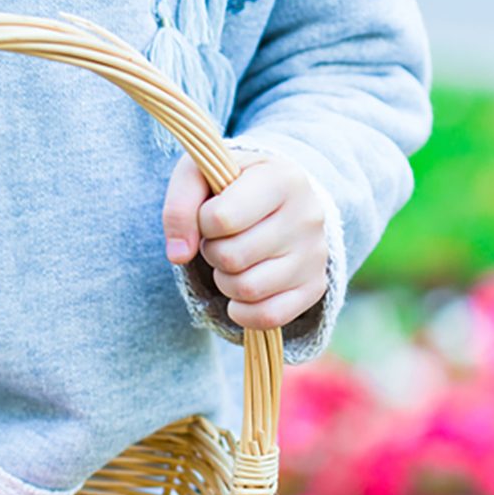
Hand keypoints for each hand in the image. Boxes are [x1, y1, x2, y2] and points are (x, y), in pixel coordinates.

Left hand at [163, 151, 327, 329]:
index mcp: (281, 179)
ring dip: (225, 281)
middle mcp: (307, 215)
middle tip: (222, 241)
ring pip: (247, 290)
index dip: (202, 223)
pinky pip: (268, 317)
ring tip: (233, 261)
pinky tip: (240, 292)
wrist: (275, 202)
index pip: (220, 219)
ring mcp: (315, 254)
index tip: (212, 214)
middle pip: (231, 258)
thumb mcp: (199, 177)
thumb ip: (179, 206)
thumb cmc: (231, 189)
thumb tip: (179, 255)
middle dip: (213, 253)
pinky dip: (242, 312)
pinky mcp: (314, 287)